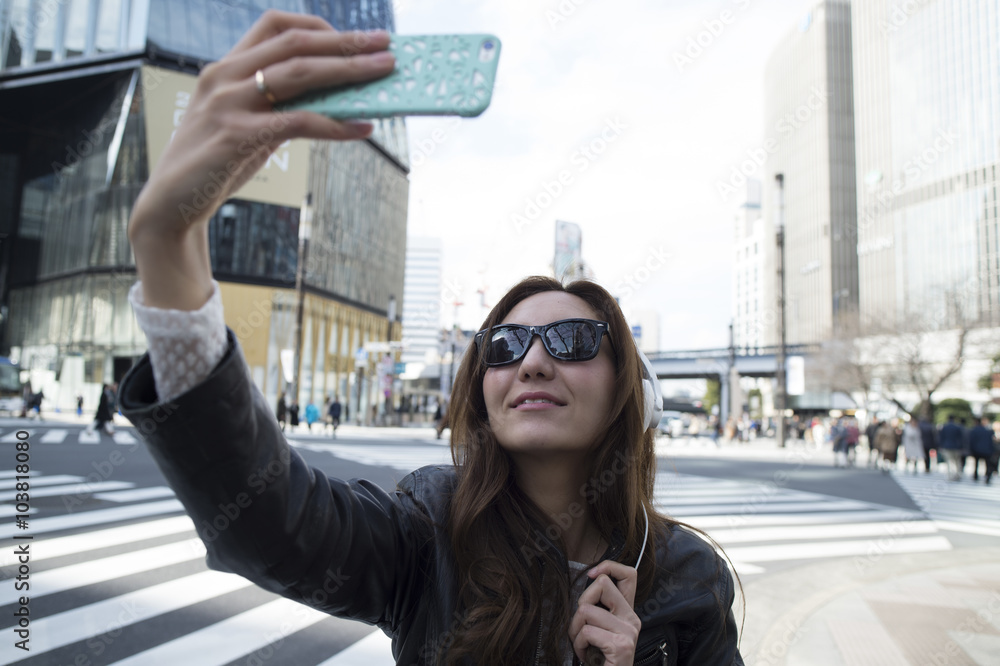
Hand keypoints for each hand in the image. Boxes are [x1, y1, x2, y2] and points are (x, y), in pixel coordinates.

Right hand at [128, 10, 394, 309]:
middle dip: (345, 43)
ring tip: (383, 73)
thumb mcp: (247, 125)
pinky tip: (361, 128)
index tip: (352, 38)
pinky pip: (298, 122)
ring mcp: (228, 104)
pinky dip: (335, 123)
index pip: (274, 25)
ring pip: (300, 74)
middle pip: (296, 44)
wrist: (171, 204)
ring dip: (348, 71)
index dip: (317, 26)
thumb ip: (281, 108)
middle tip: (384, 45)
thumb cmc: (213, 164)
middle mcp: (224, 77)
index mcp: (225, 68)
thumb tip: (336, 102)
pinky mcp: (235, 136)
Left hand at [569, 560, 641, 665]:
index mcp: (627, 612)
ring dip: (575, 630)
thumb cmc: (600, 659)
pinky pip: (586, 631)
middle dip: (582, 602)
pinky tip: (586, 655)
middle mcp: (632, 619)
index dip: (608, 567)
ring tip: (583, 644)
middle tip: (583, 625)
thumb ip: (599, 608)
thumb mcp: (601, 628)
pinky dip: (578, 645)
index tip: (592, 574)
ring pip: (586, 609)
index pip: (629, 574)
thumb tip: (590, 582)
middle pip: (602, 584)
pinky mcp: (621, 645)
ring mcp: (628, 631)